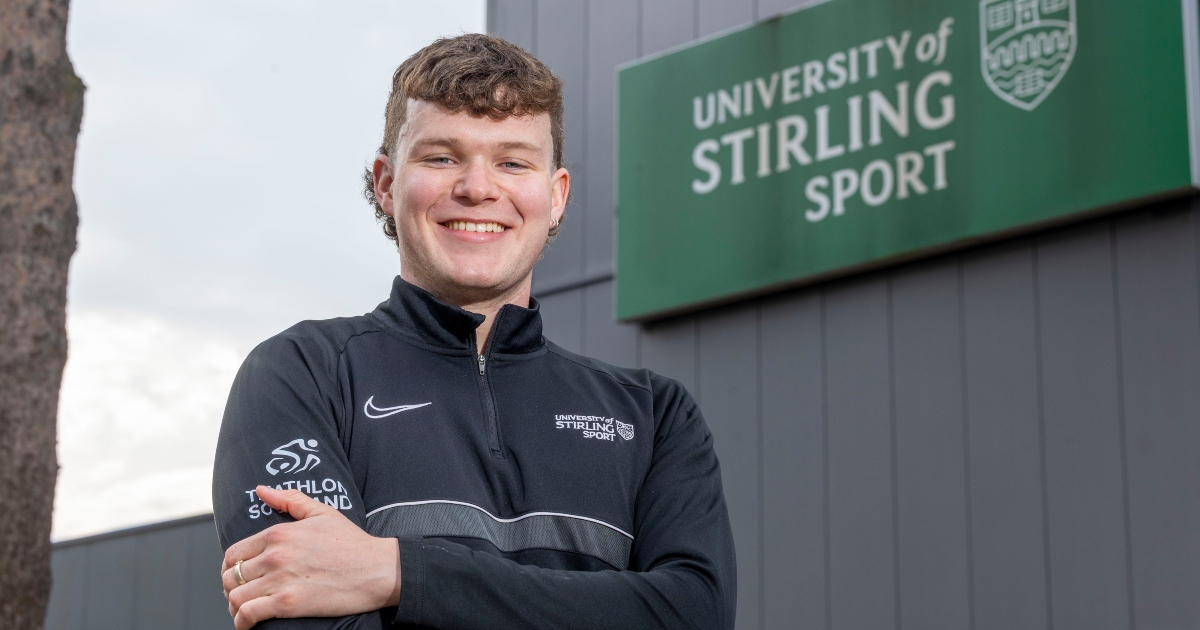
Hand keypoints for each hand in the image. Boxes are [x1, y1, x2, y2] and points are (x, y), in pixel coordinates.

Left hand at [220, 485, 399, 629]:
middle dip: (231, 588)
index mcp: (278, 534)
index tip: (238, 575)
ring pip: (235, 596)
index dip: (230, 567)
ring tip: (243, 610)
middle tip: (242, 594)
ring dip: (234, 606)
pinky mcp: (288, 604)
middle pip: (231, 576)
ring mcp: (280, 580)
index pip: (233, 553)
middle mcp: (275, 556)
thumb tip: (261, 490)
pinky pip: (248, 614)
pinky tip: (247, 624)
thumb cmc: (353, 543)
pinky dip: (242, 622)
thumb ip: (289, 499)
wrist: (378, 570)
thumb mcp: (322, 513)